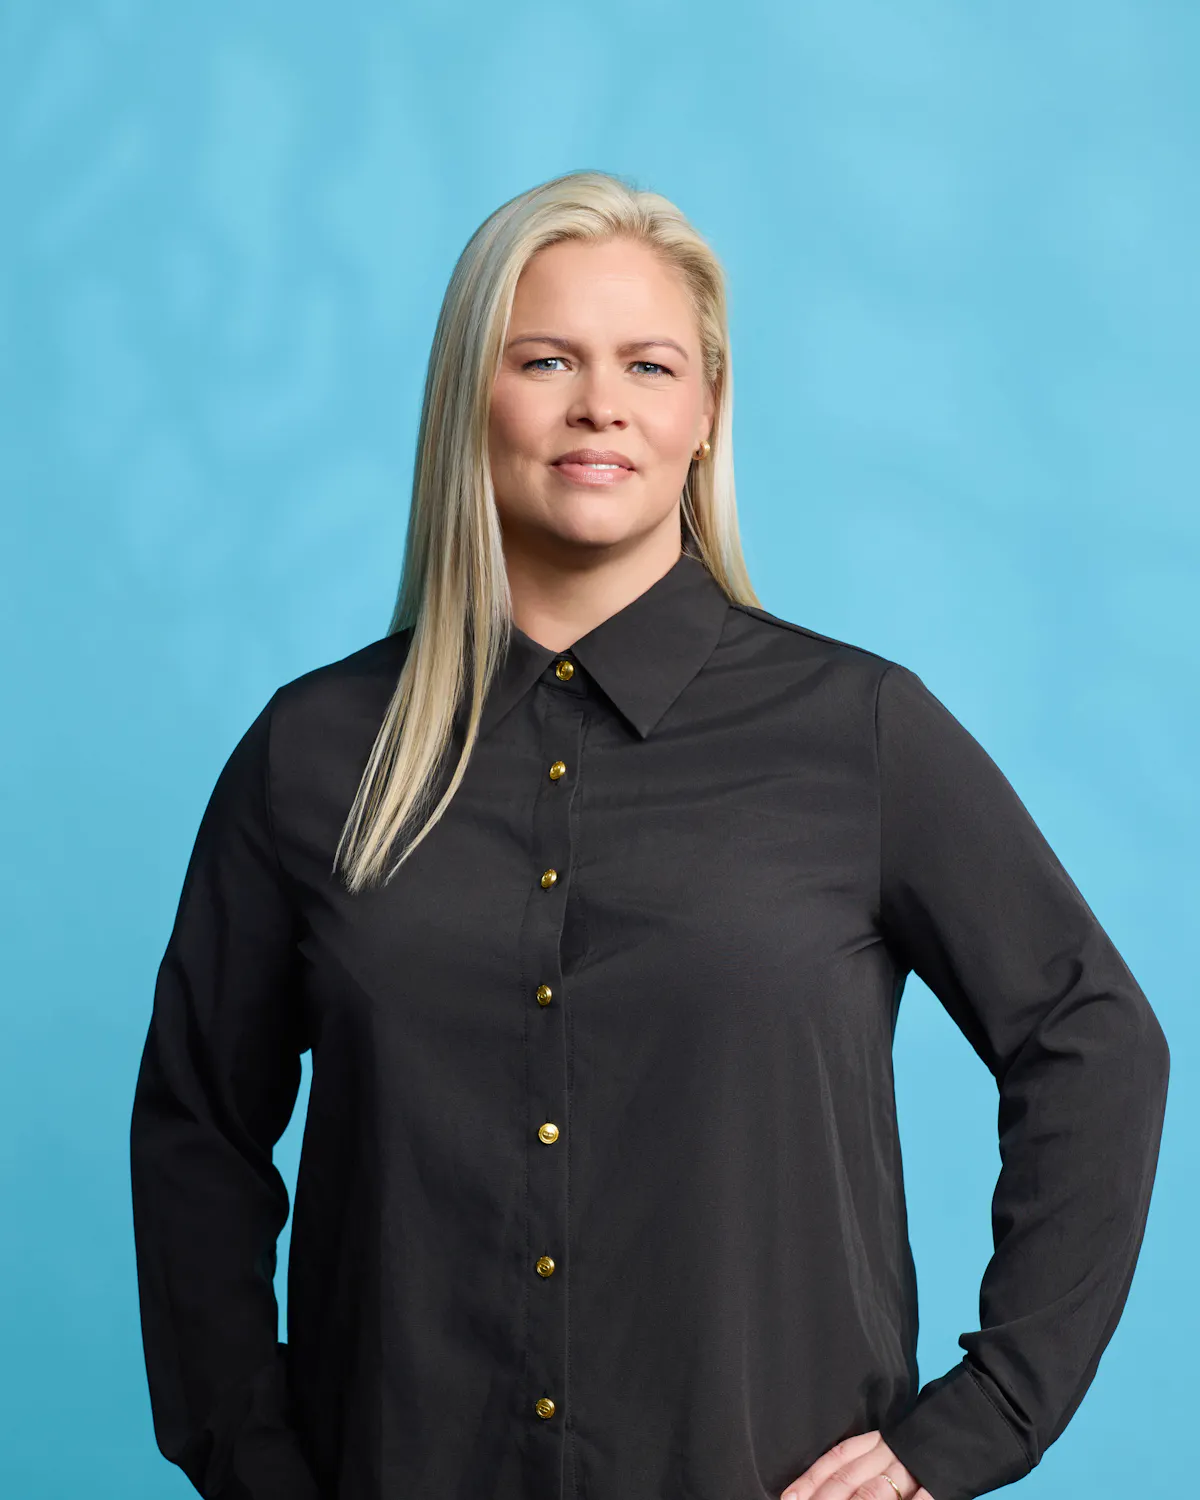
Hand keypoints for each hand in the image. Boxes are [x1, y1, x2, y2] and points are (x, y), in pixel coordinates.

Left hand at [779, 1429, 935, 1499]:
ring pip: (872, 1493)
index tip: (789, 1498)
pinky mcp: (937, 1486)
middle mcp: (889, 1454)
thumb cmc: (923, 1443)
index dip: (811, 1481)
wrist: (966, 1426)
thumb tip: (820, 1487)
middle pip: (848, 1481)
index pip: (836, 1460)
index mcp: (876, 1442)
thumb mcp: (888, 1445)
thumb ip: (860, 1463)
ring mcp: (911, 1472)